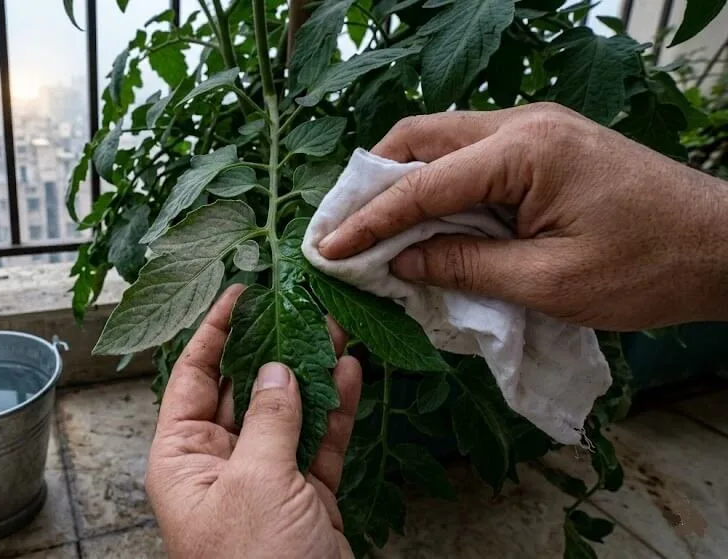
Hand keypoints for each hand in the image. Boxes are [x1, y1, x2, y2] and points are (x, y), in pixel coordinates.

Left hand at [145, 285, 362, 558]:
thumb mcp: (256, 484)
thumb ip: (270, 421)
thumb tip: (278, 370)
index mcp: (182, 459)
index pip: (191, 378)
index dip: (213, 333)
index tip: (239, 292)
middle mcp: (219, 464)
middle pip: (244, 389)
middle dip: (271, 346)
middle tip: (298, 302)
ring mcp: (264, 479)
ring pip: (287, 412)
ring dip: (310, 371)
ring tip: (334, 325)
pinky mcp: (305, 496)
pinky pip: (319, 442)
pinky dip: (335, 410)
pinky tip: (349, 372)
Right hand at [317, 102, 727, 330]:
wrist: (727, 248)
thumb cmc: (648, 269)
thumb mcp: (549, 282)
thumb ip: (466, 265)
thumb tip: (401, 261)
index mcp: (524, 150)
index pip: (422, 184)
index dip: (369, 220)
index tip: (327, 249)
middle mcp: (525, 124)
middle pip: (421, 139)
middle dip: (373, 183)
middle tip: (341, 229)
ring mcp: (538, 129)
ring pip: (444, 142)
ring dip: (405, 182)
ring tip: (373, 228)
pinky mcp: (548, 146)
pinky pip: (474, 156)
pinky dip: (441, 186)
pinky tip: (428, 221)